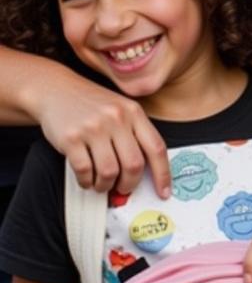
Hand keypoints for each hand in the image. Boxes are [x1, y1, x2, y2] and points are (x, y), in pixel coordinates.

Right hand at [36, 70, 168, 196]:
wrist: (56, 90)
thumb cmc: (93, 105)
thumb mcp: (122, 110)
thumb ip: (135, 135)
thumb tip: (148, 172)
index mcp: (134, 112)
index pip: (157, 148)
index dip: (163, 174)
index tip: (164, 192)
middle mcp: (116, 118)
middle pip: (134, 165)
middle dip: (130, 184)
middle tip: (123, 189)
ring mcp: (93, 127)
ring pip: (109, 171)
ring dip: (106, 185)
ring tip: (102, 183)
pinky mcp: (71, 138)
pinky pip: (84, 171)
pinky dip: (86, 181)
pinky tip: (86, 178)